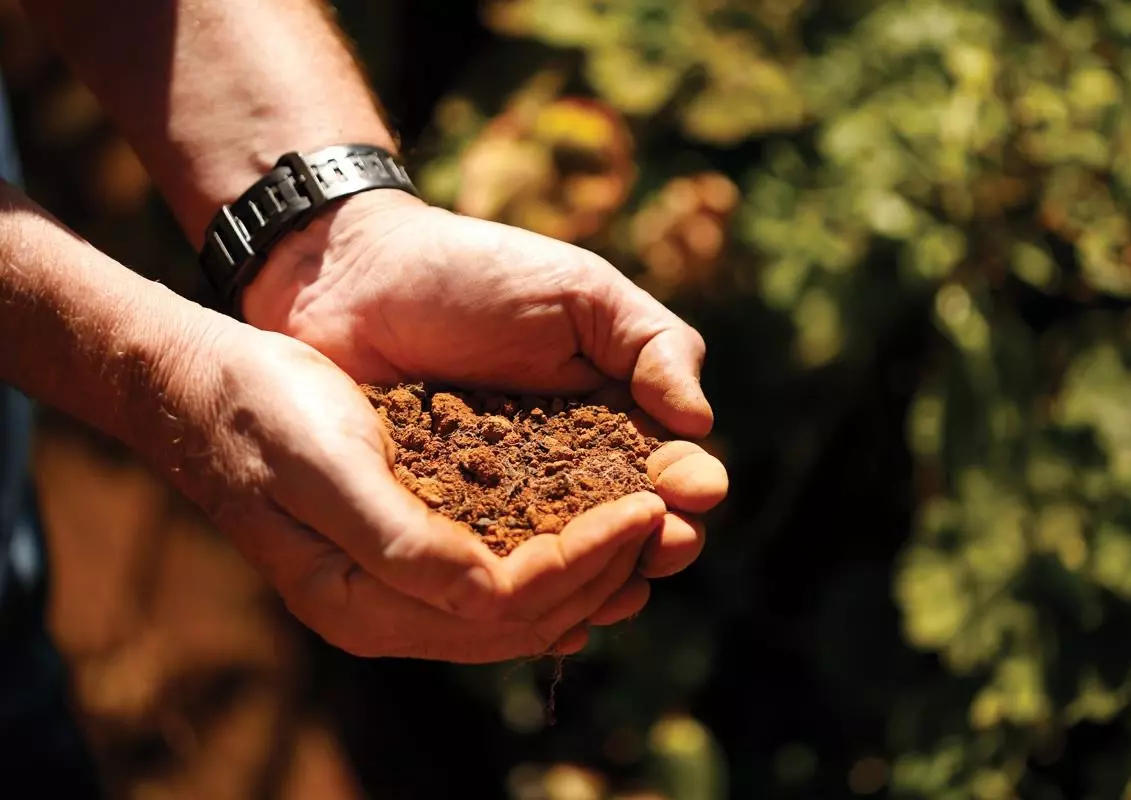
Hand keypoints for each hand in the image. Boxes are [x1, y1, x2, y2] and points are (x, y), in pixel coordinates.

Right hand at [163, 317, 671, 661]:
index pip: (504, 605)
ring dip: (589, 573)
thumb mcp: (325, 466)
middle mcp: (385, 612)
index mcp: (362, 602)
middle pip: (522, 618)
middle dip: (602, 573)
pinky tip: (594, 538)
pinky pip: (497, 578)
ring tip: (650, 531)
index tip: (645, 507)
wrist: (212, 388)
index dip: (583, 563)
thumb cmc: (263, 413)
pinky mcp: (407, 554)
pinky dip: (554, 560)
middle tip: (666, 519)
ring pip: (518, 608)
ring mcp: (394, 591)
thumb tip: (488, 593)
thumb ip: (399, 539)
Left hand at [242, 192, 727, 585]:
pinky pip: (495, 566)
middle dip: (658, 540)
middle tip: (666, 544)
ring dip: (603, 578)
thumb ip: (652, 344)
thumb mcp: (581, 292)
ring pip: (570, 559)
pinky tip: (544, 607)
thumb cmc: (477, 272)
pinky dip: (523, 590)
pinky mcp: (449, 523)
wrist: (354, 278)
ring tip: (618, 588)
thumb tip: (701, 423)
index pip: (667, 463)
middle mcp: (570, 466)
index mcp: (614, 411)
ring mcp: (510, 500)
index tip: (694, 492)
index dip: (688, 485)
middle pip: (630, 524)